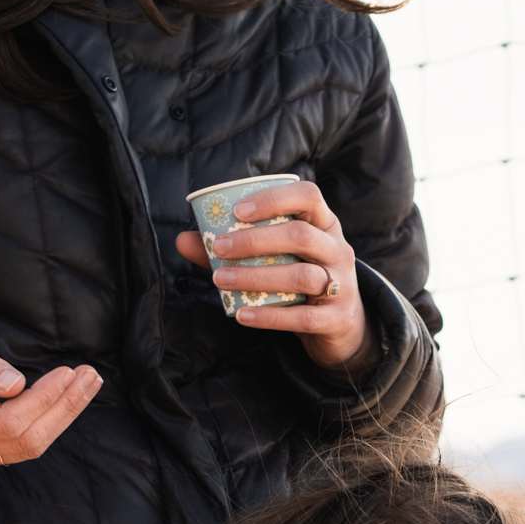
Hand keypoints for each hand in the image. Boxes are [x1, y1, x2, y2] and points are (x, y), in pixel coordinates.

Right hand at [0, 335, 102, 474]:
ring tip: (87, 384)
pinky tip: (65, 400)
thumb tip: (17, 383)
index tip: (69, 372)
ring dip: (62, 416)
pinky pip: (20, 447)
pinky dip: (47, 423)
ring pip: (28, 447)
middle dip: (64, 408)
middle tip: (91, 376)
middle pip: (26, 440)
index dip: (44, 400)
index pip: (8, 421)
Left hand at [175, 178, 369, 373]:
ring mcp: (342, 285)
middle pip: (300, 236)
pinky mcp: (337, 319)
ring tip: (220, 280)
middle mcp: (337, 249)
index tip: (238, 210)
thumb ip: (233, 249)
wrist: (341, 327)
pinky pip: (302, 317)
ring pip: (301, 276)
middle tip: (219, 247)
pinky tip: (241, 314)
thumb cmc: (300, 281)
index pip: (308, 196)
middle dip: (255, 240)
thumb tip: (182, 240)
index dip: (274, 198)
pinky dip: (269, 316)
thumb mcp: (276, 258)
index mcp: (324, 224)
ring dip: (256, 277)